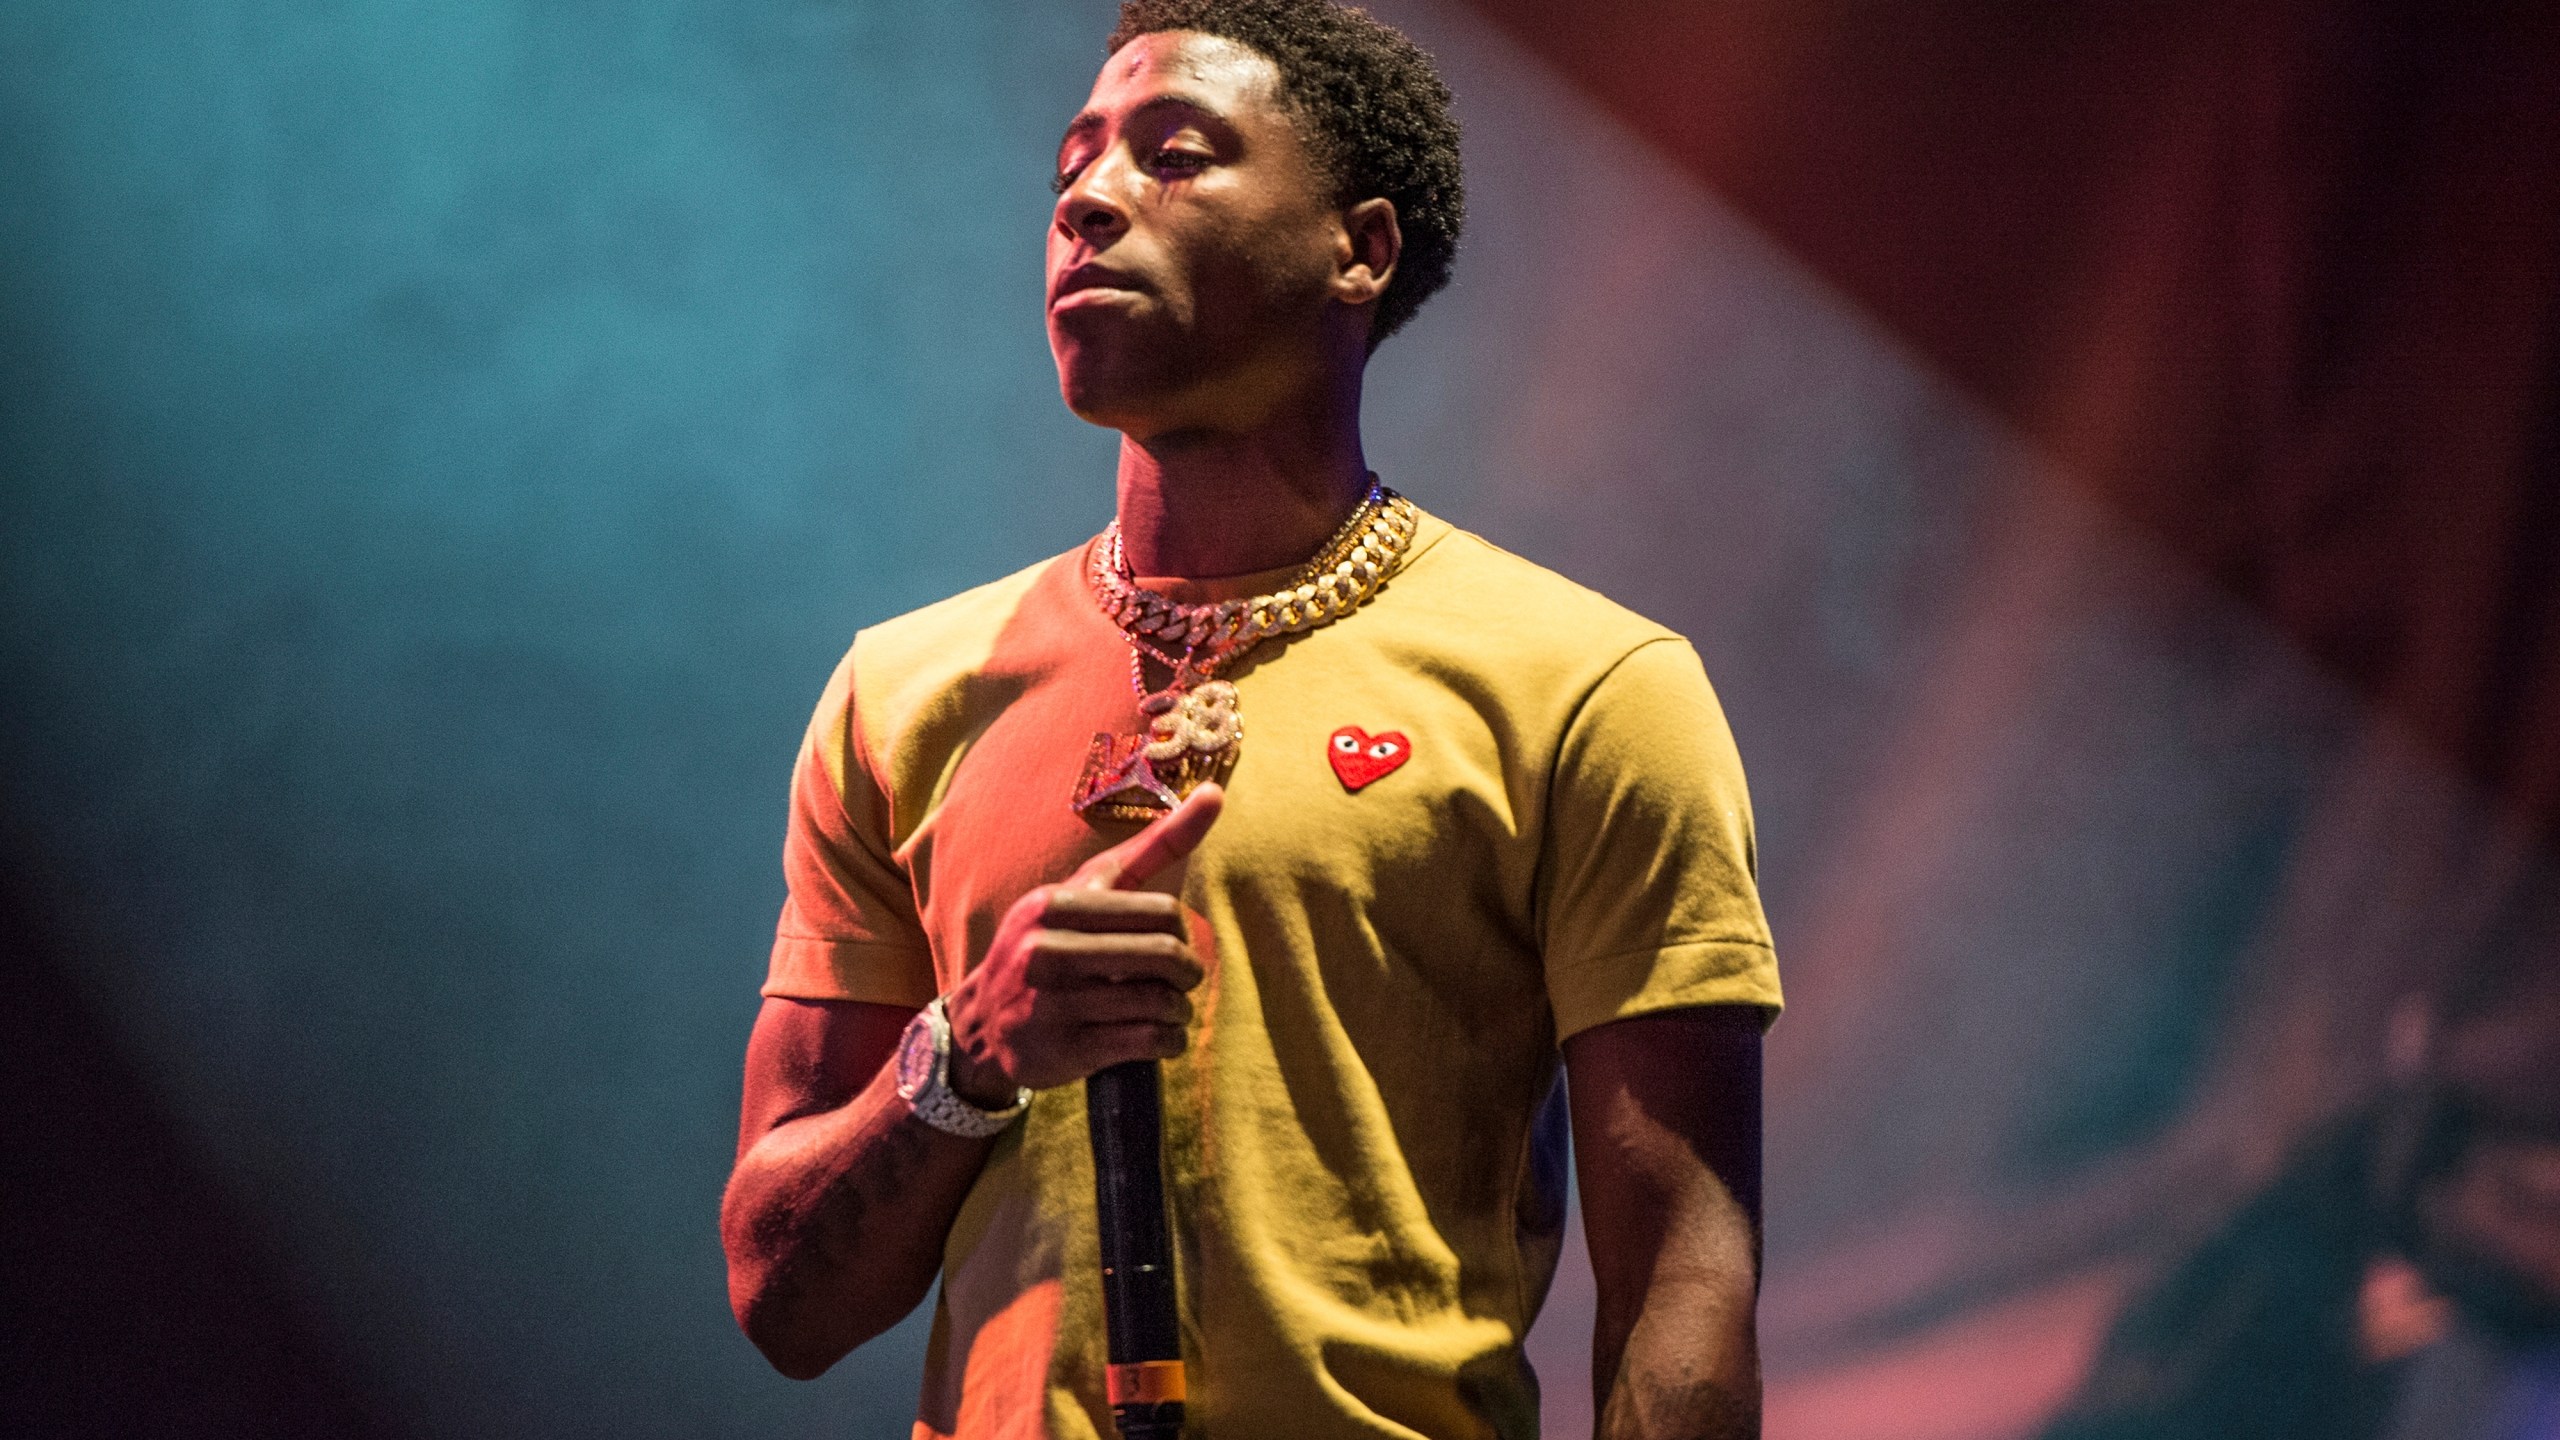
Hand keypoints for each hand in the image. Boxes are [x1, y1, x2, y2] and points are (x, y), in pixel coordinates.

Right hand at [939, 784, 1222, 1102]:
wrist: (982, 1024)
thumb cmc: (1051, 943)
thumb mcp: (1086, 890)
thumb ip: (1152, 847)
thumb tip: (1216, 793)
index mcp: (1053, 905)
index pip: (1159, 912)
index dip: (1181, 932)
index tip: (1174, 944)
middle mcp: (1045, 950)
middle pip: (1163, 956)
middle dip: (1188, 973)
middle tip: (1184, 981)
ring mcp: (1051, 1004)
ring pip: (1157, 1003)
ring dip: (1179, 1011)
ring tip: (1172, 1010)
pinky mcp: (1062, 1050)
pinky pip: (1145, 1042)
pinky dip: (1169, 1042)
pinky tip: (1163, 1038)